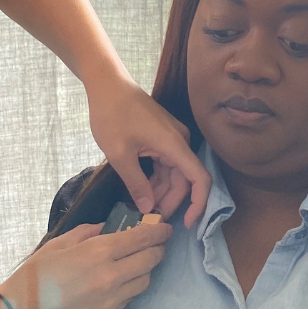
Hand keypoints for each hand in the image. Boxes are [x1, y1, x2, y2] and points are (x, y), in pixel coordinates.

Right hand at [0, 220, 170, 308]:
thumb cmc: (34, 276)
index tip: (166, 228)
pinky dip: (131, 288)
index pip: (142, 238)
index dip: (159, 231)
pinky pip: (129, 299)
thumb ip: (87, 232)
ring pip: (144, 282)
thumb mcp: (58, 244)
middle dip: (158, 249)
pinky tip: (121, 282)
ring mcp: (111, 301)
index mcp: (98, 253)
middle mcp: (111, 277)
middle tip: (157, 244)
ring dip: (146, 270)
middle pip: (150, 260)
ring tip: (137, 262)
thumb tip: (108, 228)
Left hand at [85, 75, 210, 227]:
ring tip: (141, 207)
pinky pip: (166, 164)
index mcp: (174, 145)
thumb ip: (136, 183)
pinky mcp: (163, 136)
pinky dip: (156, 179)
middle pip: (185, 180)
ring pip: (174, 173)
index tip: (186, 224)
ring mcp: (172, 138)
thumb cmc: (112, 115)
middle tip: (149, 219)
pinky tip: (141, 189)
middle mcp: (180, 141)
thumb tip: (149, 209)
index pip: (200, 179)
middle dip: (171, 202)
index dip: (198, 204)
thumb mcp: (119, 154)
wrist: (107, 85)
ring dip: (162, 192)